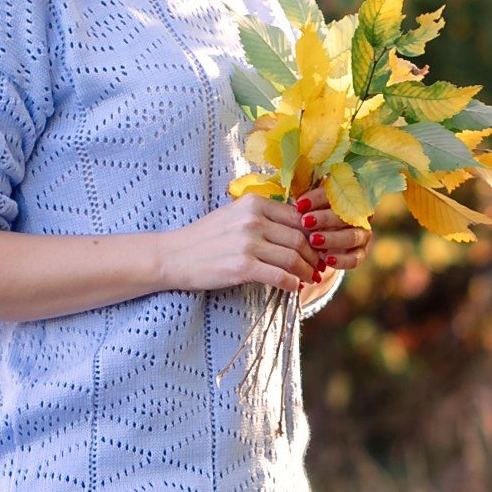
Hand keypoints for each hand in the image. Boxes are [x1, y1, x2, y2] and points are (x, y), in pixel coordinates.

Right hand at [159, 194, 317, 293]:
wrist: (173, 256)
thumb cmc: (204, 238)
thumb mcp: (233, 215)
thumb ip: (262, 216)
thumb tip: (297, 227)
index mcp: (253, 203)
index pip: (297, 217)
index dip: (313, 234)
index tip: (318, 247)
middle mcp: (252, 219)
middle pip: (300, 238)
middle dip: (314, 256)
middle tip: (318, 266)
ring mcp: (247, 243)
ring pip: (293, 257)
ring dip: (307, 271)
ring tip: (309, 278)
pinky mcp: (242, 267)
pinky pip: (280, 276)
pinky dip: (292, 284)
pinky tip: (294, 288)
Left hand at [294, 191, 370, 287]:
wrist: (320, 245)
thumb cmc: (312, 220)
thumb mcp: (308, 210)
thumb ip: (306, 206)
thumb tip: (296, 205)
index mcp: (348, 198)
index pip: (336, 194)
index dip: (317, 198)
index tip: (300, 205)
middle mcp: (359, 215)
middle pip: (347, 214)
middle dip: (325, 218)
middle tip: (306, 222)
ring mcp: (362, 235)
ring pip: (352, 236)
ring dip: (333, 238)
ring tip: (313, 241)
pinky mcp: (361, 254)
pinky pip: (355, 258)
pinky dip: (342, 260)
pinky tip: (326, 260)